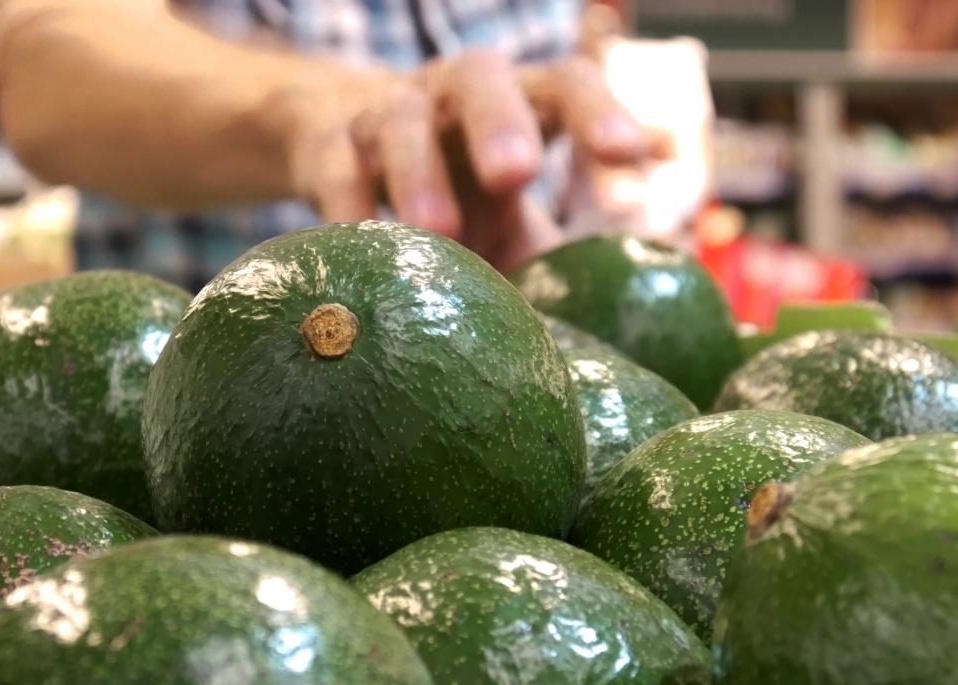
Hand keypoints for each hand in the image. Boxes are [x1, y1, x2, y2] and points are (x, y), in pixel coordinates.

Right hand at [273, 44, 668, 272]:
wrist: (343, 158)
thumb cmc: (457, 200)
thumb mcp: (516, 228)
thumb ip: (563, 263)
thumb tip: (617, 336)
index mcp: (517, 105)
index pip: (566, 85)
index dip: (598, 112)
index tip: (629, 158)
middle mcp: (453, 94)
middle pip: (481, 76)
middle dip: (500, 121)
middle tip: (517, 174)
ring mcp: (386, 114)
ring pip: (400, 120)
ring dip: (419, 169)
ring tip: (438, 231)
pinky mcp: (328, 146)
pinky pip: (335, 169)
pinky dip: (349, 208)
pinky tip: (363, 248)